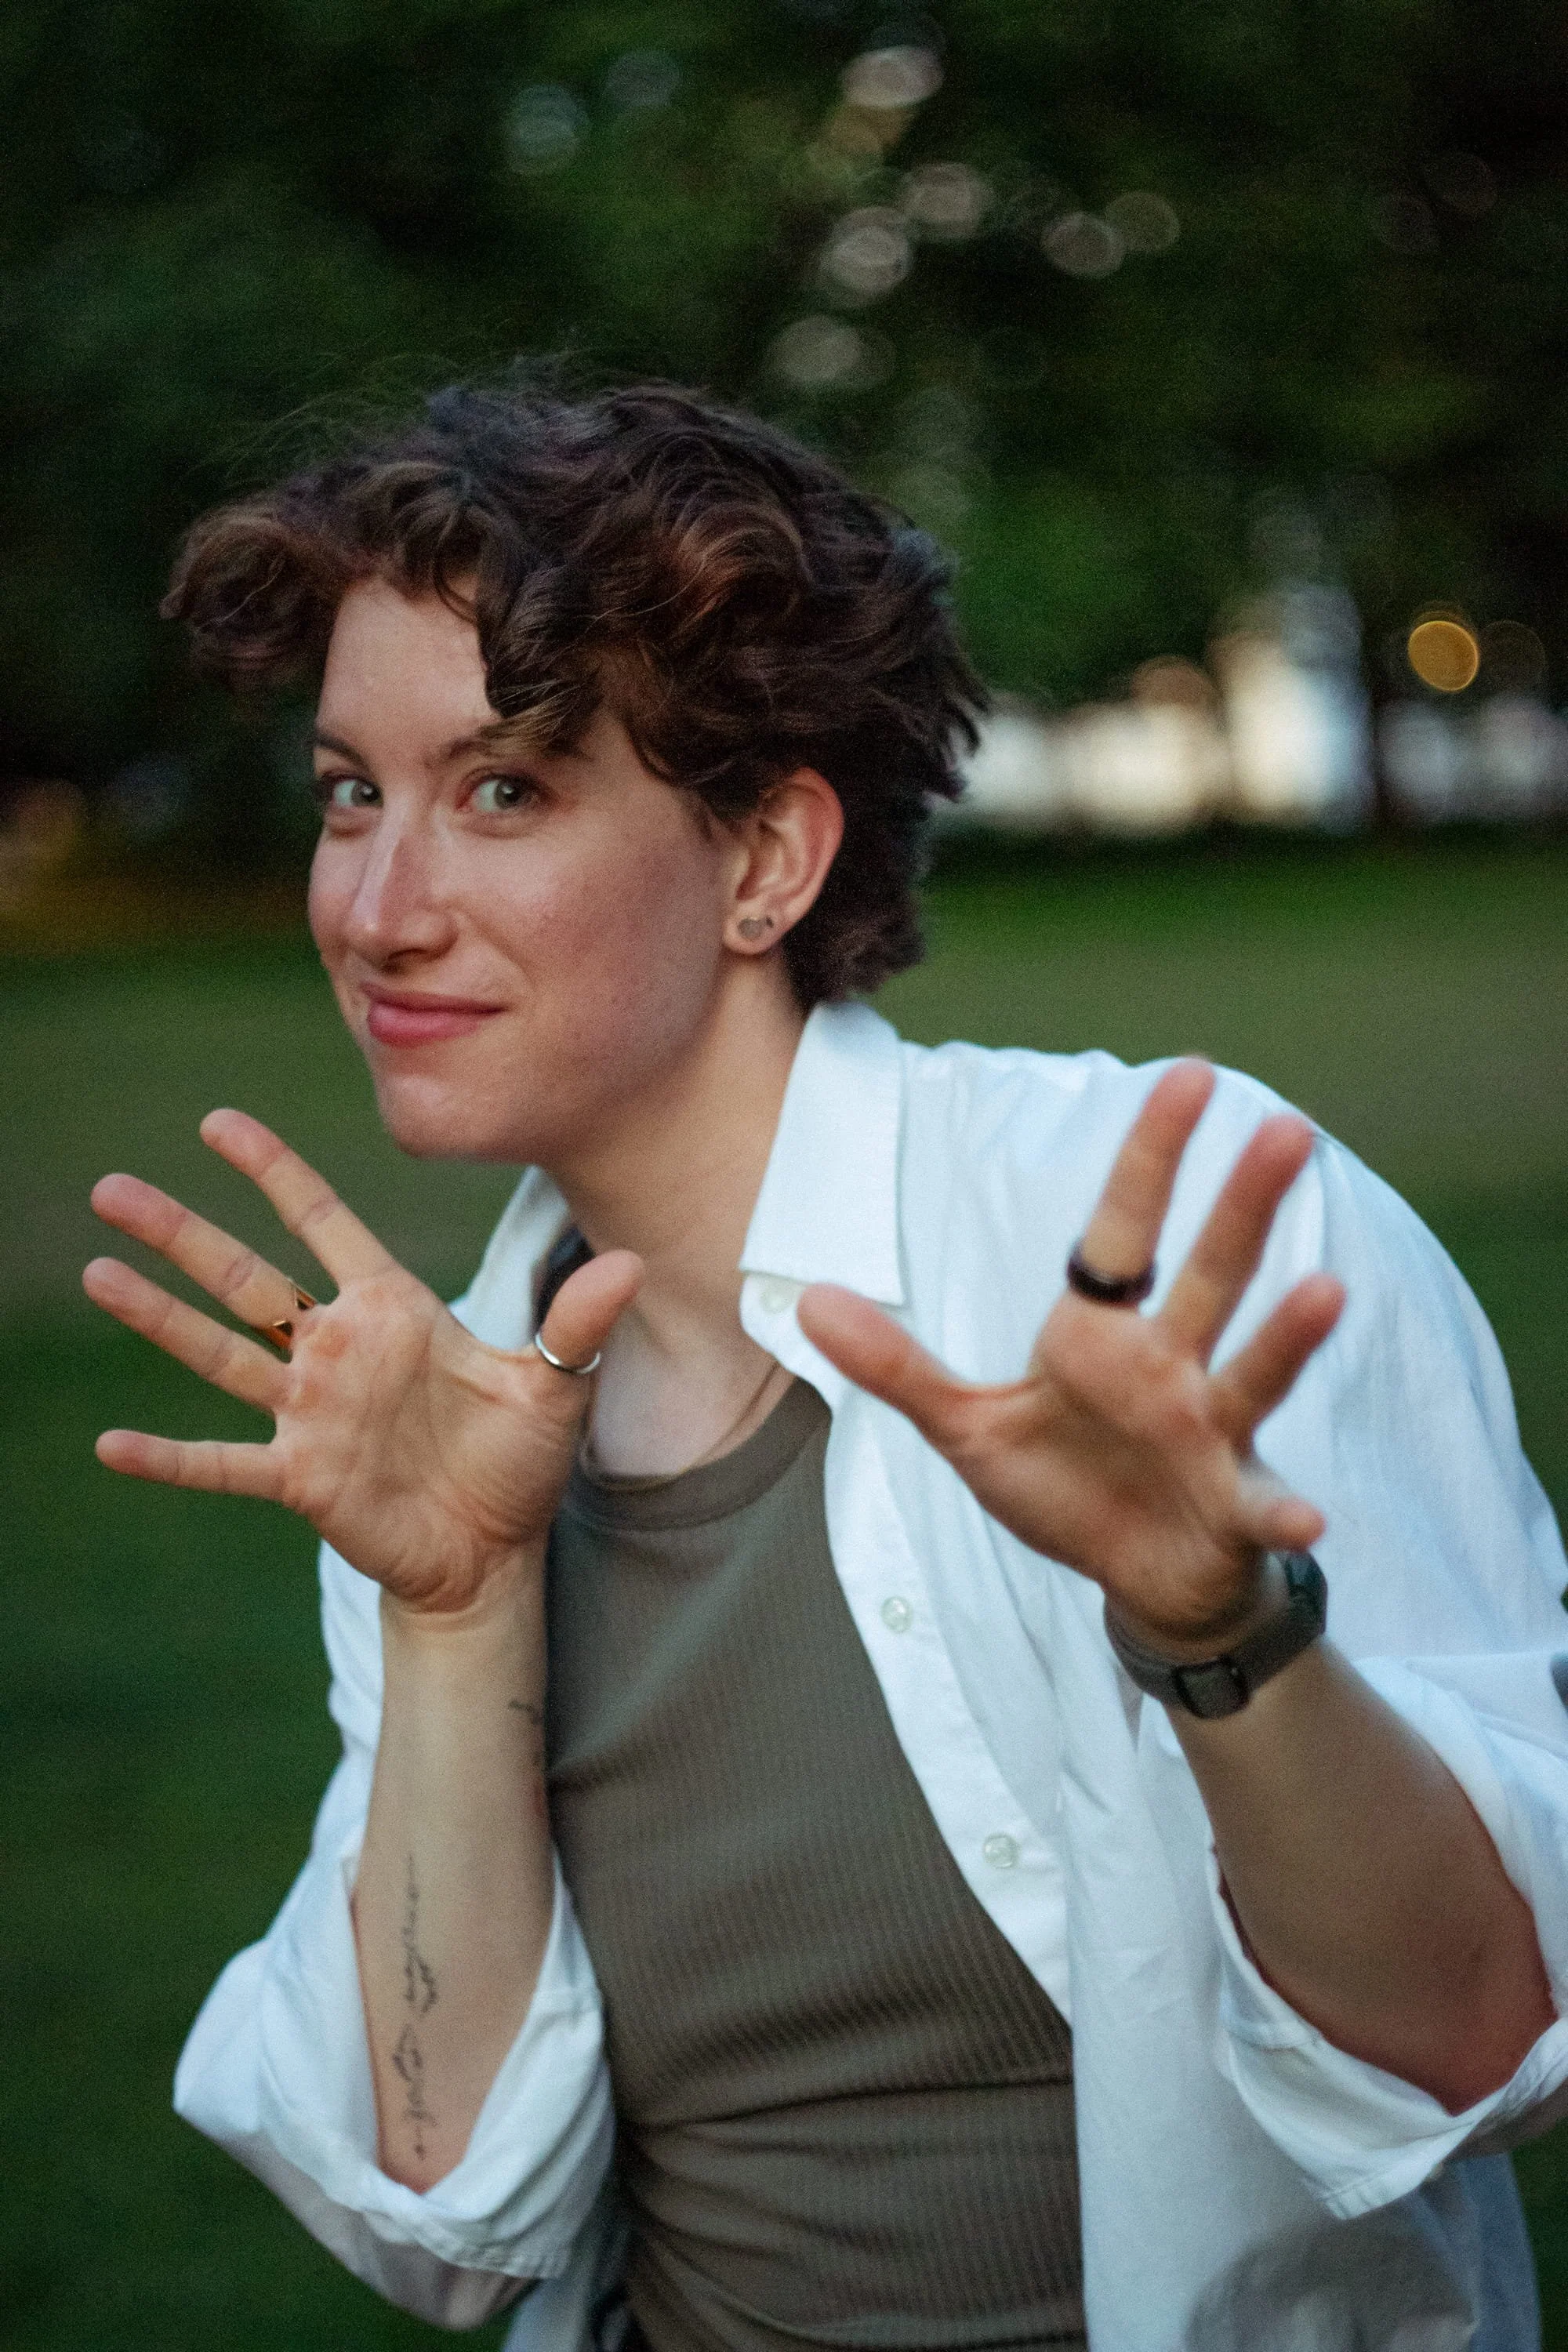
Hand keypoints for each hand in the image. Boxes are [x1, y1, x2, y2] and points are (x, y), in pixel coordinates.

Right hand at [83, 1111, 639, 1616]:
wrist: (495, 1554)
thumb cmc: (518, 1462)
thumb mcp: (554, 1388)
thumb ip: (576, 1325)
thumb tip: (629, 1263)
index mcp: (392, 1309)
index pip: (323, 1222)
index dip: (273, 1173)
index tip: (219, 1123)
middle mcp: (338, 1350)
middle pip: (245, 1277)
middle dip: (181, 1233)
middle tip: (111, 1188)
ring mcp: (311, 1413)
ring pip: (220, 1351)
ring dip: (158, 1317)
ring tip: (97, 1271)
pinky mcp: (301, 1477)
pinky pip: (223, 1463)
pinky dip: (171, 1454)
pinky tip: (111, 1442)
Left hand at [798, 1062, 1344, 1652]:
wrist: (1139, 1580)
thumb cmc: (1065, 1488)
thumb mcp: (965, 1427)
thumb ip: (895, 1367)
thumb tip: (808, 1301)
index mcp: (1102, 1334)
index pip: (1124, 1228)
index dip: (1152, 1155)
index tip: (1185, 1073)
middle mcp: (1169, 1366)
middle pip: (1208, 1273)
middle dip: (1242, 1205)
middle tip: (1288, 1128)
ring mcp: (1209, 1434)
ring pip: (1251, 1372)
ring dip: (1287, 1336)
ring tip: (1328, 1289)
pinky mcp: (1233, 1506)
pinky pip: (1263, 1506)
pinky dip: (1286, 1513)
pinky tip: (1308, 1520)